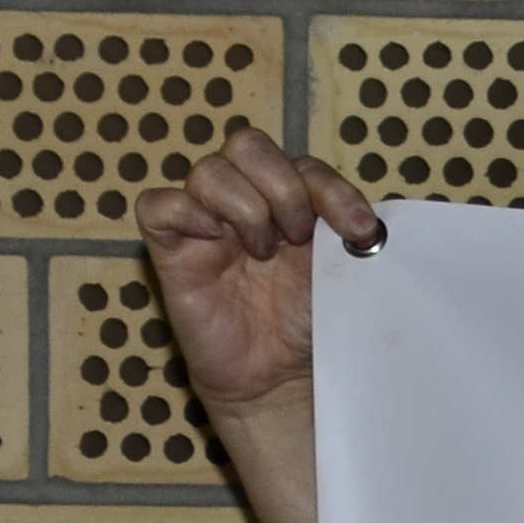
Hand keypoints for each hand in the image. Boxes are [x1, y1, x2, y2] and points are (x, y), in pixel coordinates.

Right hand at [137, 125, 386, 422]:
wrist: (279, 378)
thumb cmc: (306, 323)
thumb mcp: (340, 273)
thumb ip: (348, 235)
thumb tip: (365, 223)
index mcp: (286, 198)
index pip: (302, 163)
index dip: (333, 191)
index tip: (360, 233)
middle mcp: (243, 200)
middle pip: (247, 144)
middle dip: (283, 189)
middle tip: (298, 238)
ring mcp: (204, 222)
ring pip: (208, 171)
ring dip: (246, 208)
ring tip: (263, 253)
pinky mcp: (171, 250)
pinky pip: (157, 205)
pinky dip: (187, 213)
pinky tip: (215, 240)